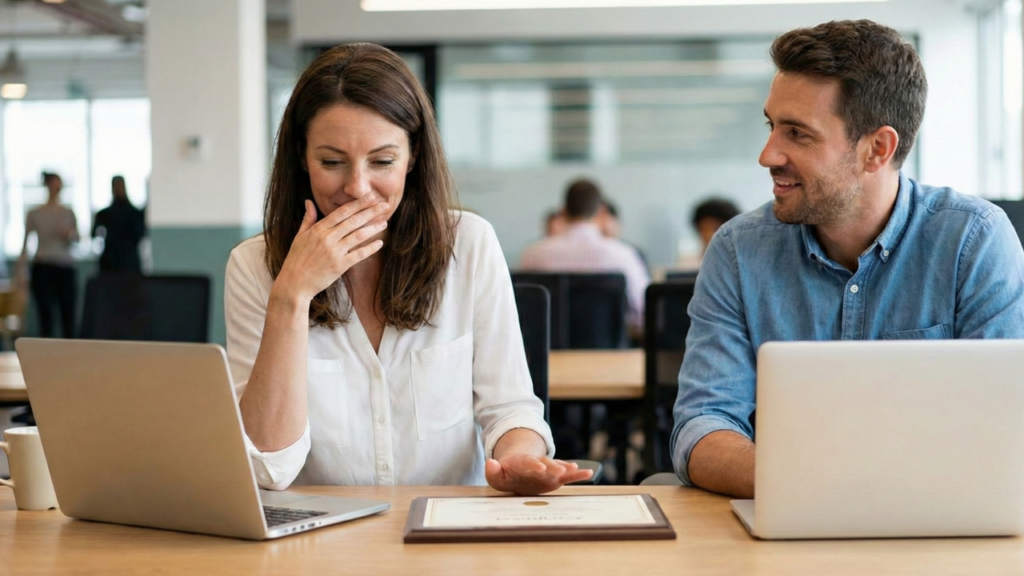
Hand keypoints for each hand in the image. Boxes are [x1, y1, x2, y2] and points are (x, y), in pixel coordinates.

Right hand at [275, 197, 389, 301]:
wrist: (294, 283)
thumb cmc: (296, 259)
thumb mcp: (299, 236)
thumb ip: (308, 218)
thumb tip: (309, 201)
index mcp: (318, 229)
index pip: (342, 212)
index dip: (358, 203)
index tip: (370, 197)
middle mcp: (328, 238)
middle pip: (353, 221)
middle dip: (371, 212)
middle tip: (385, 205)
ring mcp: (334, 252)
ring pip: (358, 236)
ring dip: (373, 228)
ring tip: (384, 222)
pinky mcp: (339, 266)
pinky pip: (358, 254)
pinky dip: (370, 248)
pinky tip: (380, 243)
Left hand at [485, 454, 593, 495]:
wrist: (517, 469)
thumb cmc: (506, 474)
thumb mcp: (496, 475)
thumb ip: (493, 471)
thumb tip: (490, 462)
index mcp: (522, 462)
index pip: (528, 462)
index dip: (534, 464)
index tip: (540, 467)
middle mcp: (538, 464)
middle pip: (546, 464)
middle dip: (552, 466)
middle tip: (559, 470)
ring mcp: (548, 470)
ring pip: (558, 467)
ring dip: (566, 468)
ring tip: (576, 468)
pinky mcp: (555, 477)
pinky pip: (568, 475)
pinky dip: (577, 474)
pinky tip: (588, 473)